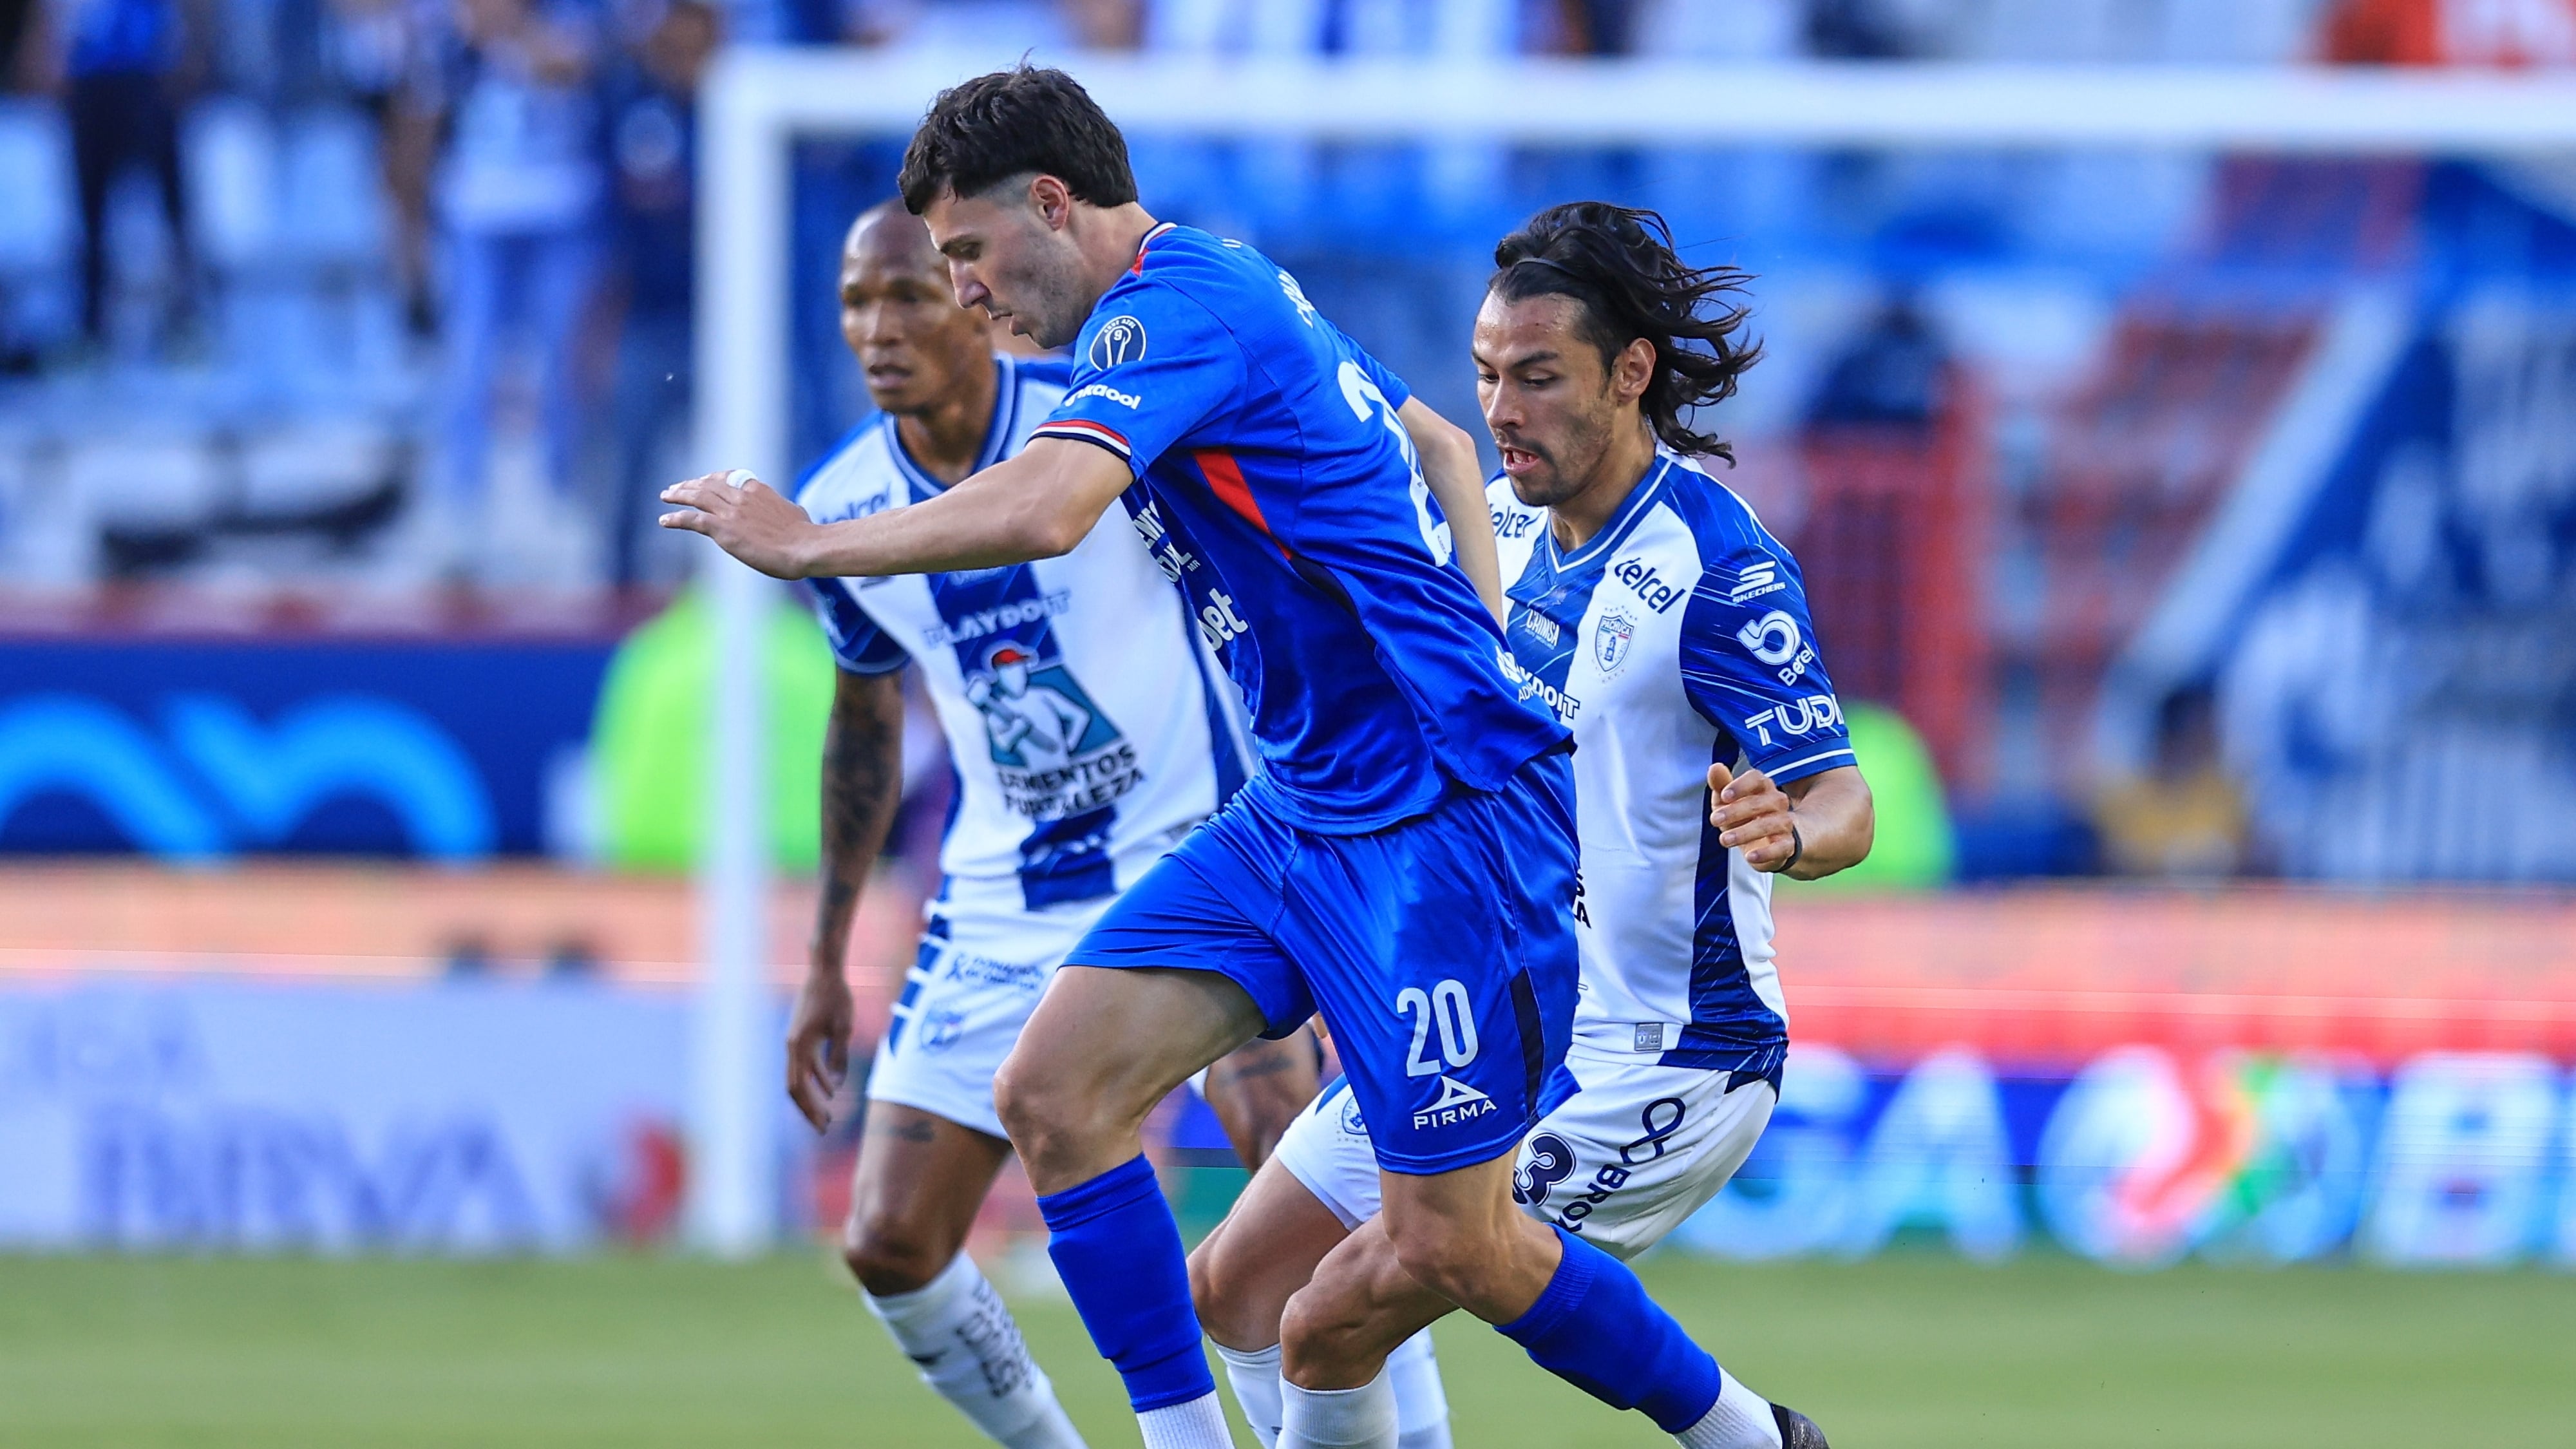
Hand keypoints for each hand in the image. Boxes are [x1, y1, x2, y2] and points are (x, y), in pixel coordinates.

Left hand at [660, 470, 820, 578]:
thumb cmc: (805, 535)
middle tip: (675, 488)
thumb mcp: (794, 512)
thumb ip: (782, 509)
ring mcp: (730, 511)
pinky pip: (692, 519)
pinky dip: (676, 518)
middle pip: (708, 484)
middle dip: (689, 485)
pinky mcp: (723, 529)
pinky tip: (665, 520)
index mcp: (758, 489)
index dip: (711, 478)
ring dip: (679, 496)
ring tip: (666, 496)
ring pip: (697, 497)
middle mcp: (741, 496)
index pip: (728, 477)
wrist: (804, 547)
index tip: (702, 480)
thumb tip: (789, 512)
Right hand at [784, 968, 856, 1132]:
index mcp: (798, 1045)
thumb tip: (837, 1086)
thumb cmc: (836, 997)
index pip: (800, 1087)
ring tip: (828, 1116)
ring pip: (797, 1078)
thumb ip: (839, 1057)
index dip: (811, 1107)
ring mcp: (794, 1042)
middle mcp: (791, 1046)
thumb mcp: (844, 1028)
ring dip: (811, 1097)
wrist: (824, 971)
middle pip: (795, 1087)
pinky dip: (815, 1080)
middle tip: (825, 1128)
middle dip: (809, 1109)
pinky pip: (804, 1066)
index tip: (826, 1123)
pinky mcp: (800, 1037)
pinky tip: (830, 1089)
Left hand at [1707, 762, 1798, 872]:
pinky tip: (1749, 856)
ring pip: (1770, 824)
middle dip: (1736, 811)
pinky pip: (1781, 848)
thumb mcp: (1728, 801)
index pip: (1757, 779)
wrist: (1770, 842)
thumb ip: (1721, 785)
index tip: (1724, 796)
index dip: (1741, 786)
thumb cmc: (1744, 816)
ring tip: (1724, 839)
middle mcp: (1777, 803)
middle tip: (1715, 819)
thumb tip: (1714, 767)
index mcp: (1763, 787)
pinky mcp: (1787, 845)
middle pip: (1761, 802)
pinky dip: (1766, 853)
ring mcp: (1785, 824)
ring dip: (1745, 832)